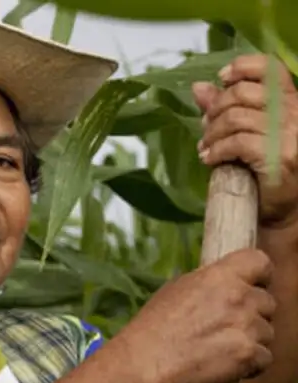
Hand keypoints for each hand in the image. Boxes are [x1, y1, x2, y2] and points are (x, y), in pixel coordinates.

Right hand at [120, 248, 275, 382]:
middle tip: (228, 327)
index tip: (253, 285)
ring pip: (267, 332)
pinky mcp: (249, 354)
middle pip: (267, 302)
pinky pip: (265, 358)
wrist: (147, 362)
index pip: (259, 262)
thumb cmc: (154, 327)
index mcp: (219, 276)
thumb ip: (209, 284)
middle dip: (253, 314)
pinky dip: (250, 365)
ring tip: (221, 349)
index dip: (259, 276)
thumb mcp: (177, 289)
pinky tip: (225, 364)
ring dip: (251, 341)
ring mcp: (247, 326)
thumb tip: (224, 285)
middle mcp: (238, 297)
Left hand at [192, 54, 297, 227]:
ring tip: (206, 148)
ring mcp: (290, 135)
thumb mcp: (248, 133)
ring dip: (212, 134)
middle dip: (216, 111)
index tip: (221, 79)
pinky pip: (237, 142)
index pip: (271, 68)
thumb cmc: (265, 171)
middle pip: (244, 94)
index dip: (242, 68)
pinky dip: (216, 150)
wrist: (282, 211)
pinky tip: (209, 159)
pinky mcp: (280, 157)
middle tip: (206, 129)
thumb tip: (198, 87)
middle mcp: (296, 114)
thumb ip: (226, 108)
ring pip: (236, 118)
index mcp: (292, 102)